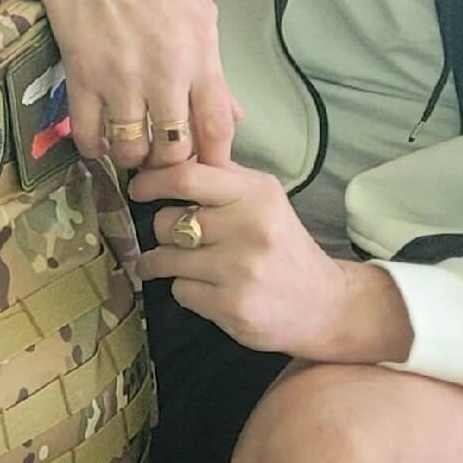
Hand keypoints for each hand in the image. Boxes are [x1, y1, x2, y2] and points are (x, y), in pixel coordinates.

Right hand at [23, 0, 238, 171]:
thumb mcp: (197, 13)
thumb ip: (214, 68)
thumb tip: (232, 114)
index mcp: (198, 53)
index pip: (217, 126)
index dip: (215, 157)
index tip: (207, 166)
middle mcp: (163, 72)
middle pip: (175, 146)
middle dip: (171, 161)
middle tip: (164, 156)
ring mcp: (120, 77)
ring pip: (131, 147)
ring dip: (132, 157)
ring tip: (132, 148)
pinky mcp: (81, 77)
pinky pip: (88, 134)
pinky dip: (93, 147)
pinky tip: (98, 142)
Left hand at [130, 163, 409, 363]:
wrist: (325, 305)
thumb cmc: (283, 246)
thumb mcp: (262, 201)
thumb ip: (220, 180)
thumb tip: (163, 157)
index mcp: (256, 194)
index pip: (186, 177)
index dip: (151, 181)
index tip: (137, 188)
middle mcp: (250, 228)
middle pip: (167, 222)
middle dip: (164, 231)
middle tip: (177, 238)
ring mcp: (240, 270)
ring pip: (166, 258)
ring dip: (163, 263)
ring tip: (179, 265)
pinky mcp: (231, 306)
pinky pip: (180, 291)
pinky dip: (186, 290)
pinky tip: (209, 290)